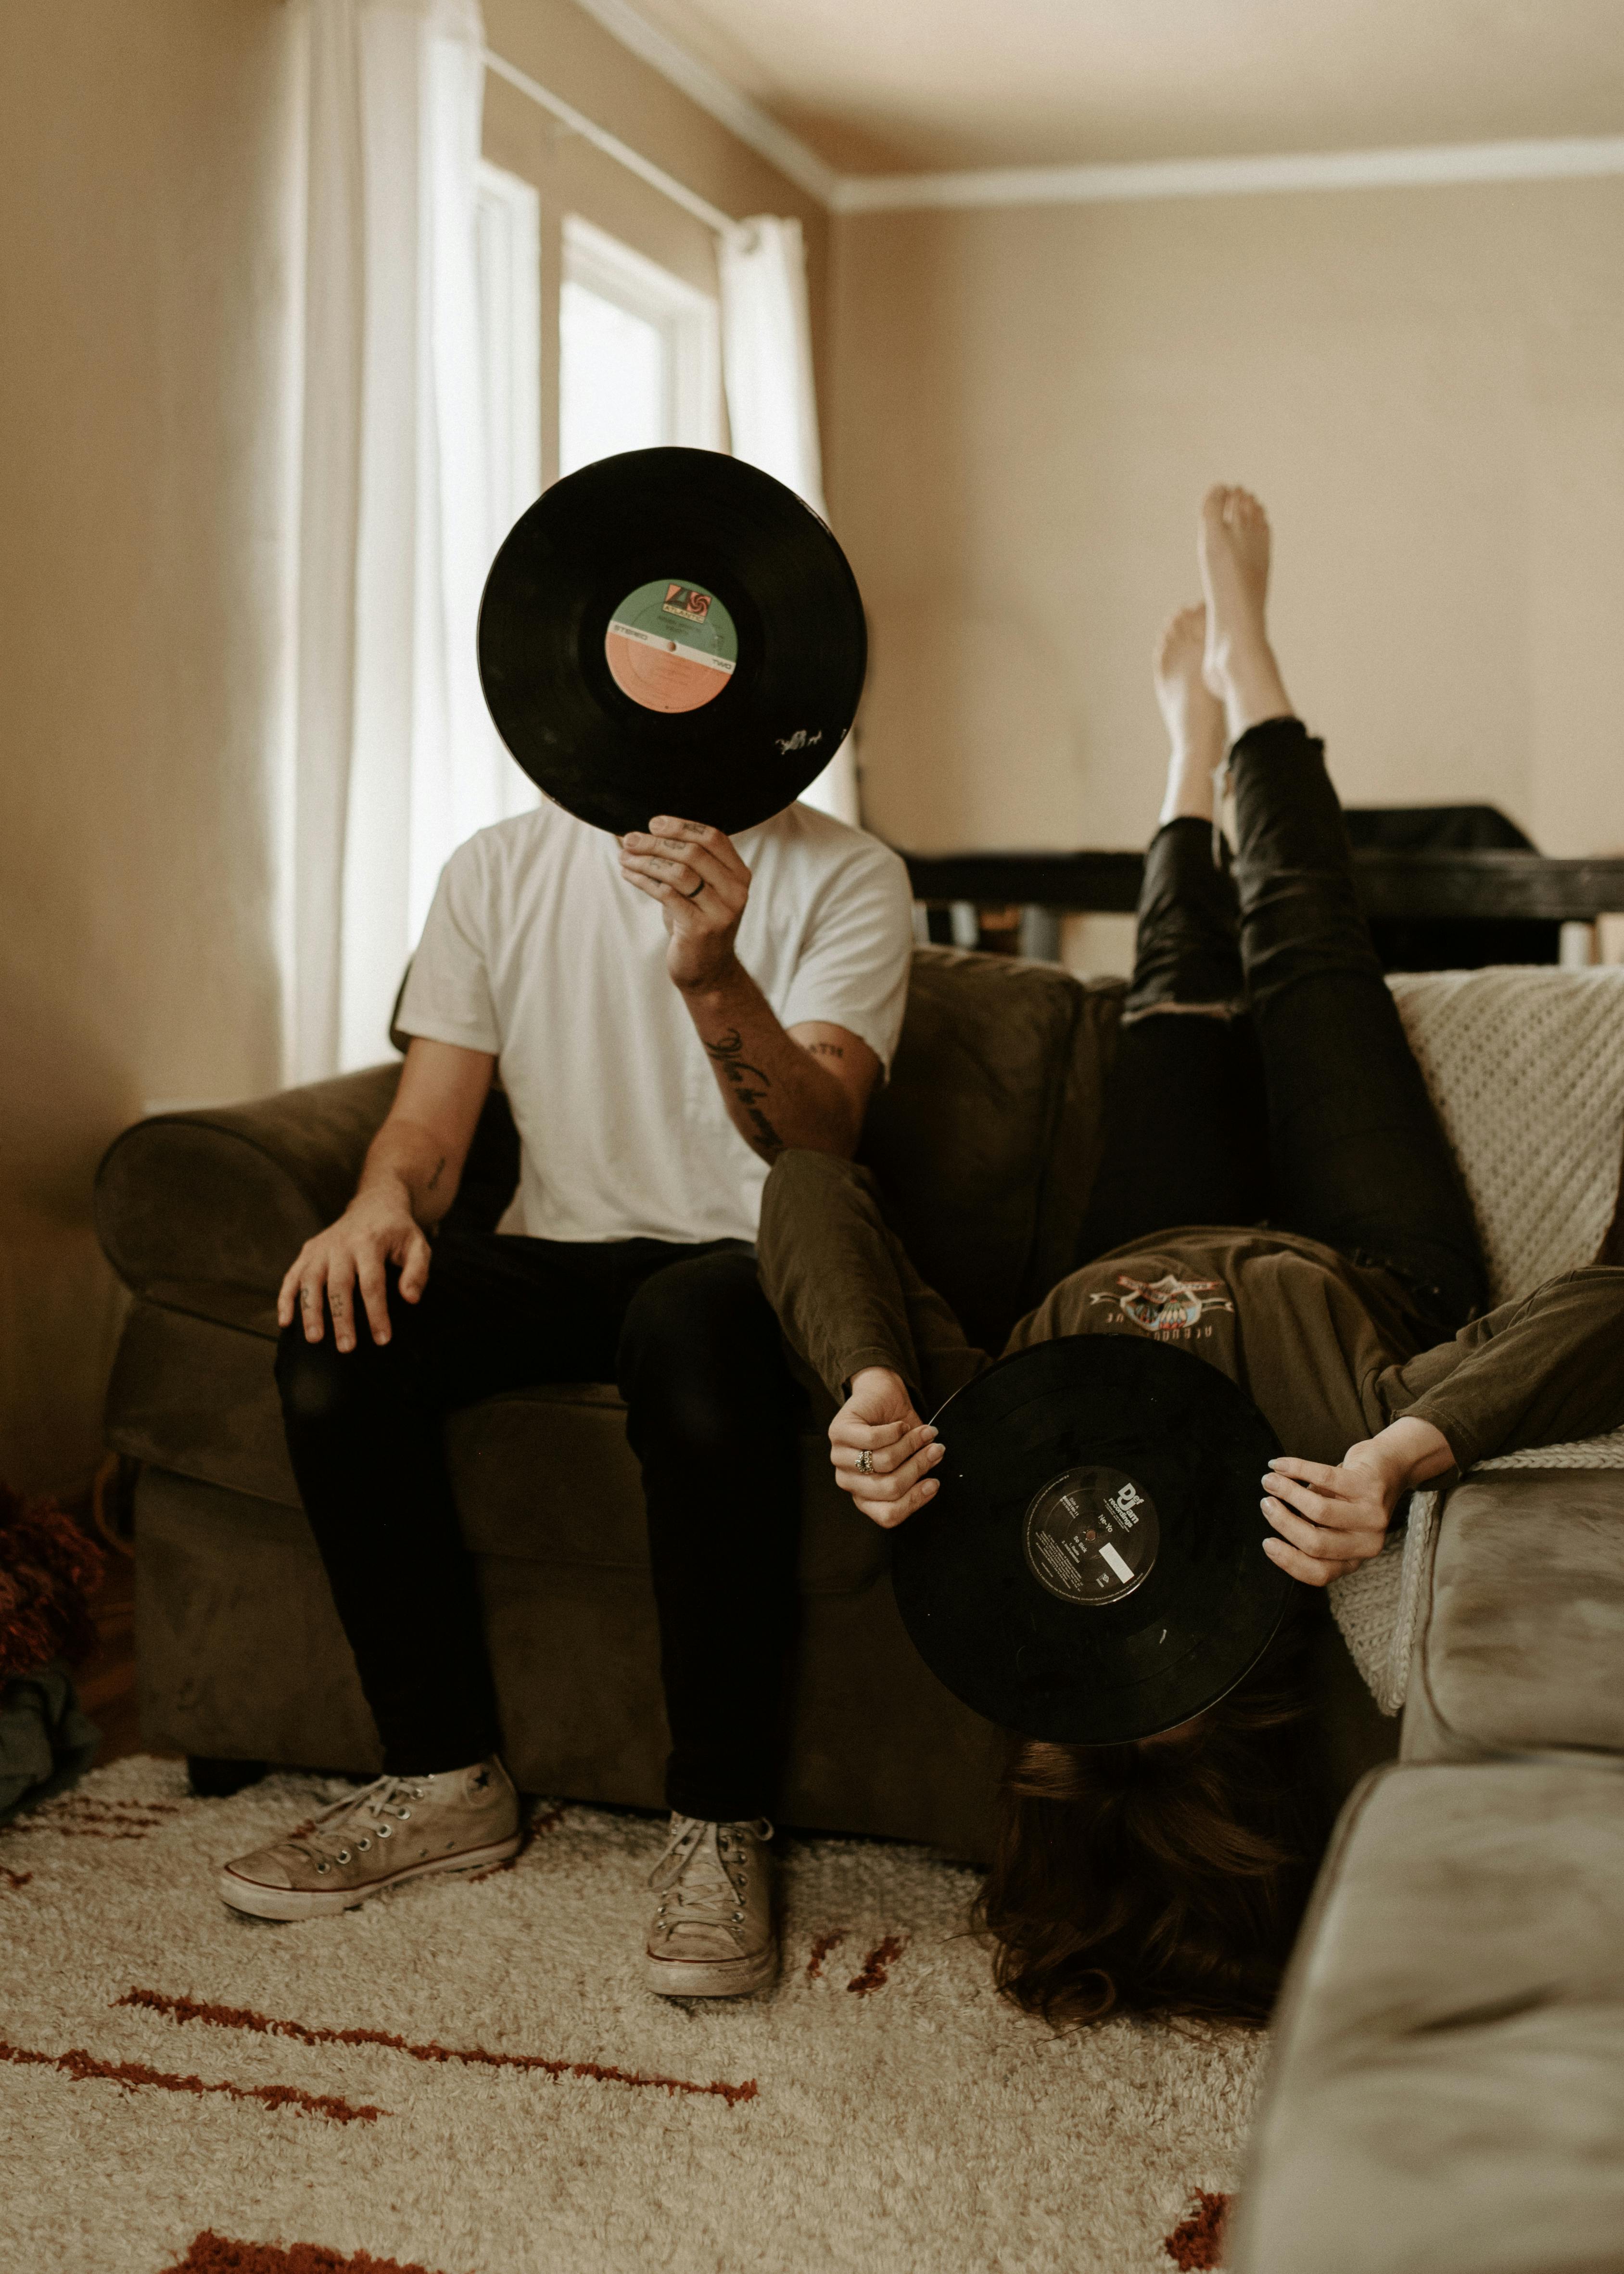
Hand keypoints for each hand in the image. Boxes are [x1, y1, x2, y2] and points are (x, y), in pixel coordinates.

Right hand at [276, 1189, 430, 1352]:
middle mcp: (341, 1244)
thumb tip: (410, 1299)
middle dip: (341, 1318)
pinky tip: (284, 1321)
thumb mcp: (418, 1245)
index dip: (376, 1313)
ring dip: (310, 1311)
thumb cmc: (398, 1232)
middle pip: (338, 1285)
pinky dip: (285, 1298)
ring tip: (314, 1338)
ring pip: (310, 1281)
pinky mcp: (308, 1251)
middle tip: (346, 1347)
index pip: (372, 1283)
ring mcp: (321, 1247)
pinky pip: (292, 1275)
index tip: (382, 1339)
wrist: (375, 1204)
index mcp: (370, 1242)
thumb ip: (417, 1271)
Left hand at [617, 816, 750, 991]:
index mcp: (740, 875)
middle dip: (656, 842)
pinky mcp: (700, 929)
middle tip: (630, 839)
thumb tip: (645, 831)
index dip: (682, 826)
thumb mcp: (701, 890)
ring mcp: (721, 911)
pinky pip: (667, 894)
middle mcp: (736, 892)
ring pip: (678, 872)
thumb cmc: (697, 923)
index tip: (654, 822)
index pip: (713, 838)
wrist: (708, 971)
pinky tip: (628, 874)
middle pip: (693, 852)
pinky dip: (643, 880)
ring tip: (624, 856)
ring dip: (646, 860)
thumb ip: (686, 862)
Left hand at [829, 1367, 945, 1529]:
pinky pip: (873, 1440)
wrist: (882, 1395)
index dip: (915, 1501)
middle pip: (890, 1488)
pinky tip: (901, 1425)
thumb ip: (919, 1475)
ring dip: (911, 1445)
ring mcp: (839, 1459)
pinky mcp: (838, 1433)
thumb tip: (933, 1483)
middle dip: (919, 1467)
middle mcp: (849, 1482)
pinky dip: (895, 1431)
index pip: (889, 1515)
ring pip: (884, 1462)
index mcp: (866, 1497)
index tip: (935, 1483)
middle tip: (936, 1450)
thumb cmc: (899, 1431)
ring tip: (923, 1433)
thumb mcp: (913, 1458)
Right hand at [1259, 1439, 1409, 1585]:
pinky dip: (1296, 1469)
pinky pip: (1324, 1478)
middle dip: (1282, 1522)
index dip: (1288, 1560)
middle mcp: (1368, 1543)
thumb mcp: (1335, 1525)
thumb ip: (1310, 1531)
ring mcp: (1372, 1515)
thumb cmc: (1351, 1498)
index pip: (1319, 1573)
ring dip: (1286, 1492)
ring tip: (1269, 1481)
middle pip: (1315, 1543)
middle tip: (1265, 1504)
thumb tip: (1272, 1520)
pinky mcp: (1369, 1486)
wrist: (1390, 1467)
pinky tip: (1279, 1465)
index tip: (1266, 1542)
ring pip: (1319, 1510)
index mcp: (1354, 1558)